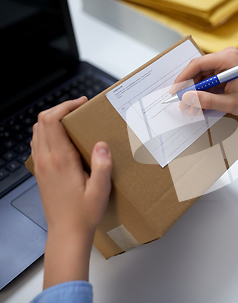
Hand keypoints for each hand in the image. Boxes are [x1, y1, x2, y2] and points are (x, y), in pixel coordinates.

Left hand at [31, 97, 112, 288]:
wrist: (67, 233)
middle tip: (79, 109)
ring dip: (52, 121)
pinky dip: (48, 133)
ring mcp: (40, 166)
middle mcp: (46, 160)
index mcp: (60, 161)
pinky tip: (64, 139)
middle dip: (60, 109)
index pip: (52, 121)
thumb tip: (101, 144)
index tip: (81, 104)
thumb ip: (102, 165)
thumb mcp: (100, 190)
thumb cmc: (84, 214)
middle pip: (42, 122)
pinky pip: (38, 143)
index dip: (65, 106)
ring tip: (72, 121)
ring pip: (37, 131)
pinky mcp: (40, 172)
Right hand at [173, 47, 237, 130]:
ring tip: (190, 109)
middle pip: (197, 69)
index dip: (183, 78)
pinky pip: (207, 79)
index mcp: (229, 58)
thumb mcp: (230, 104)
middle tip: (181, 104)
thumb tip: (187, 99)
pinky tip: (199, 105)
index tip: (174, 91)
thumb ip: (208, 101)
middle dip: (188, 88)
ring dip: (194, 92)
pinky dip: (202, 92)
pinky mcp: (224, 70)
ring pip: (200, 76)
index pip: (198, 64)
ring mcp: (225, 62)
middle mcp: (226, 56)